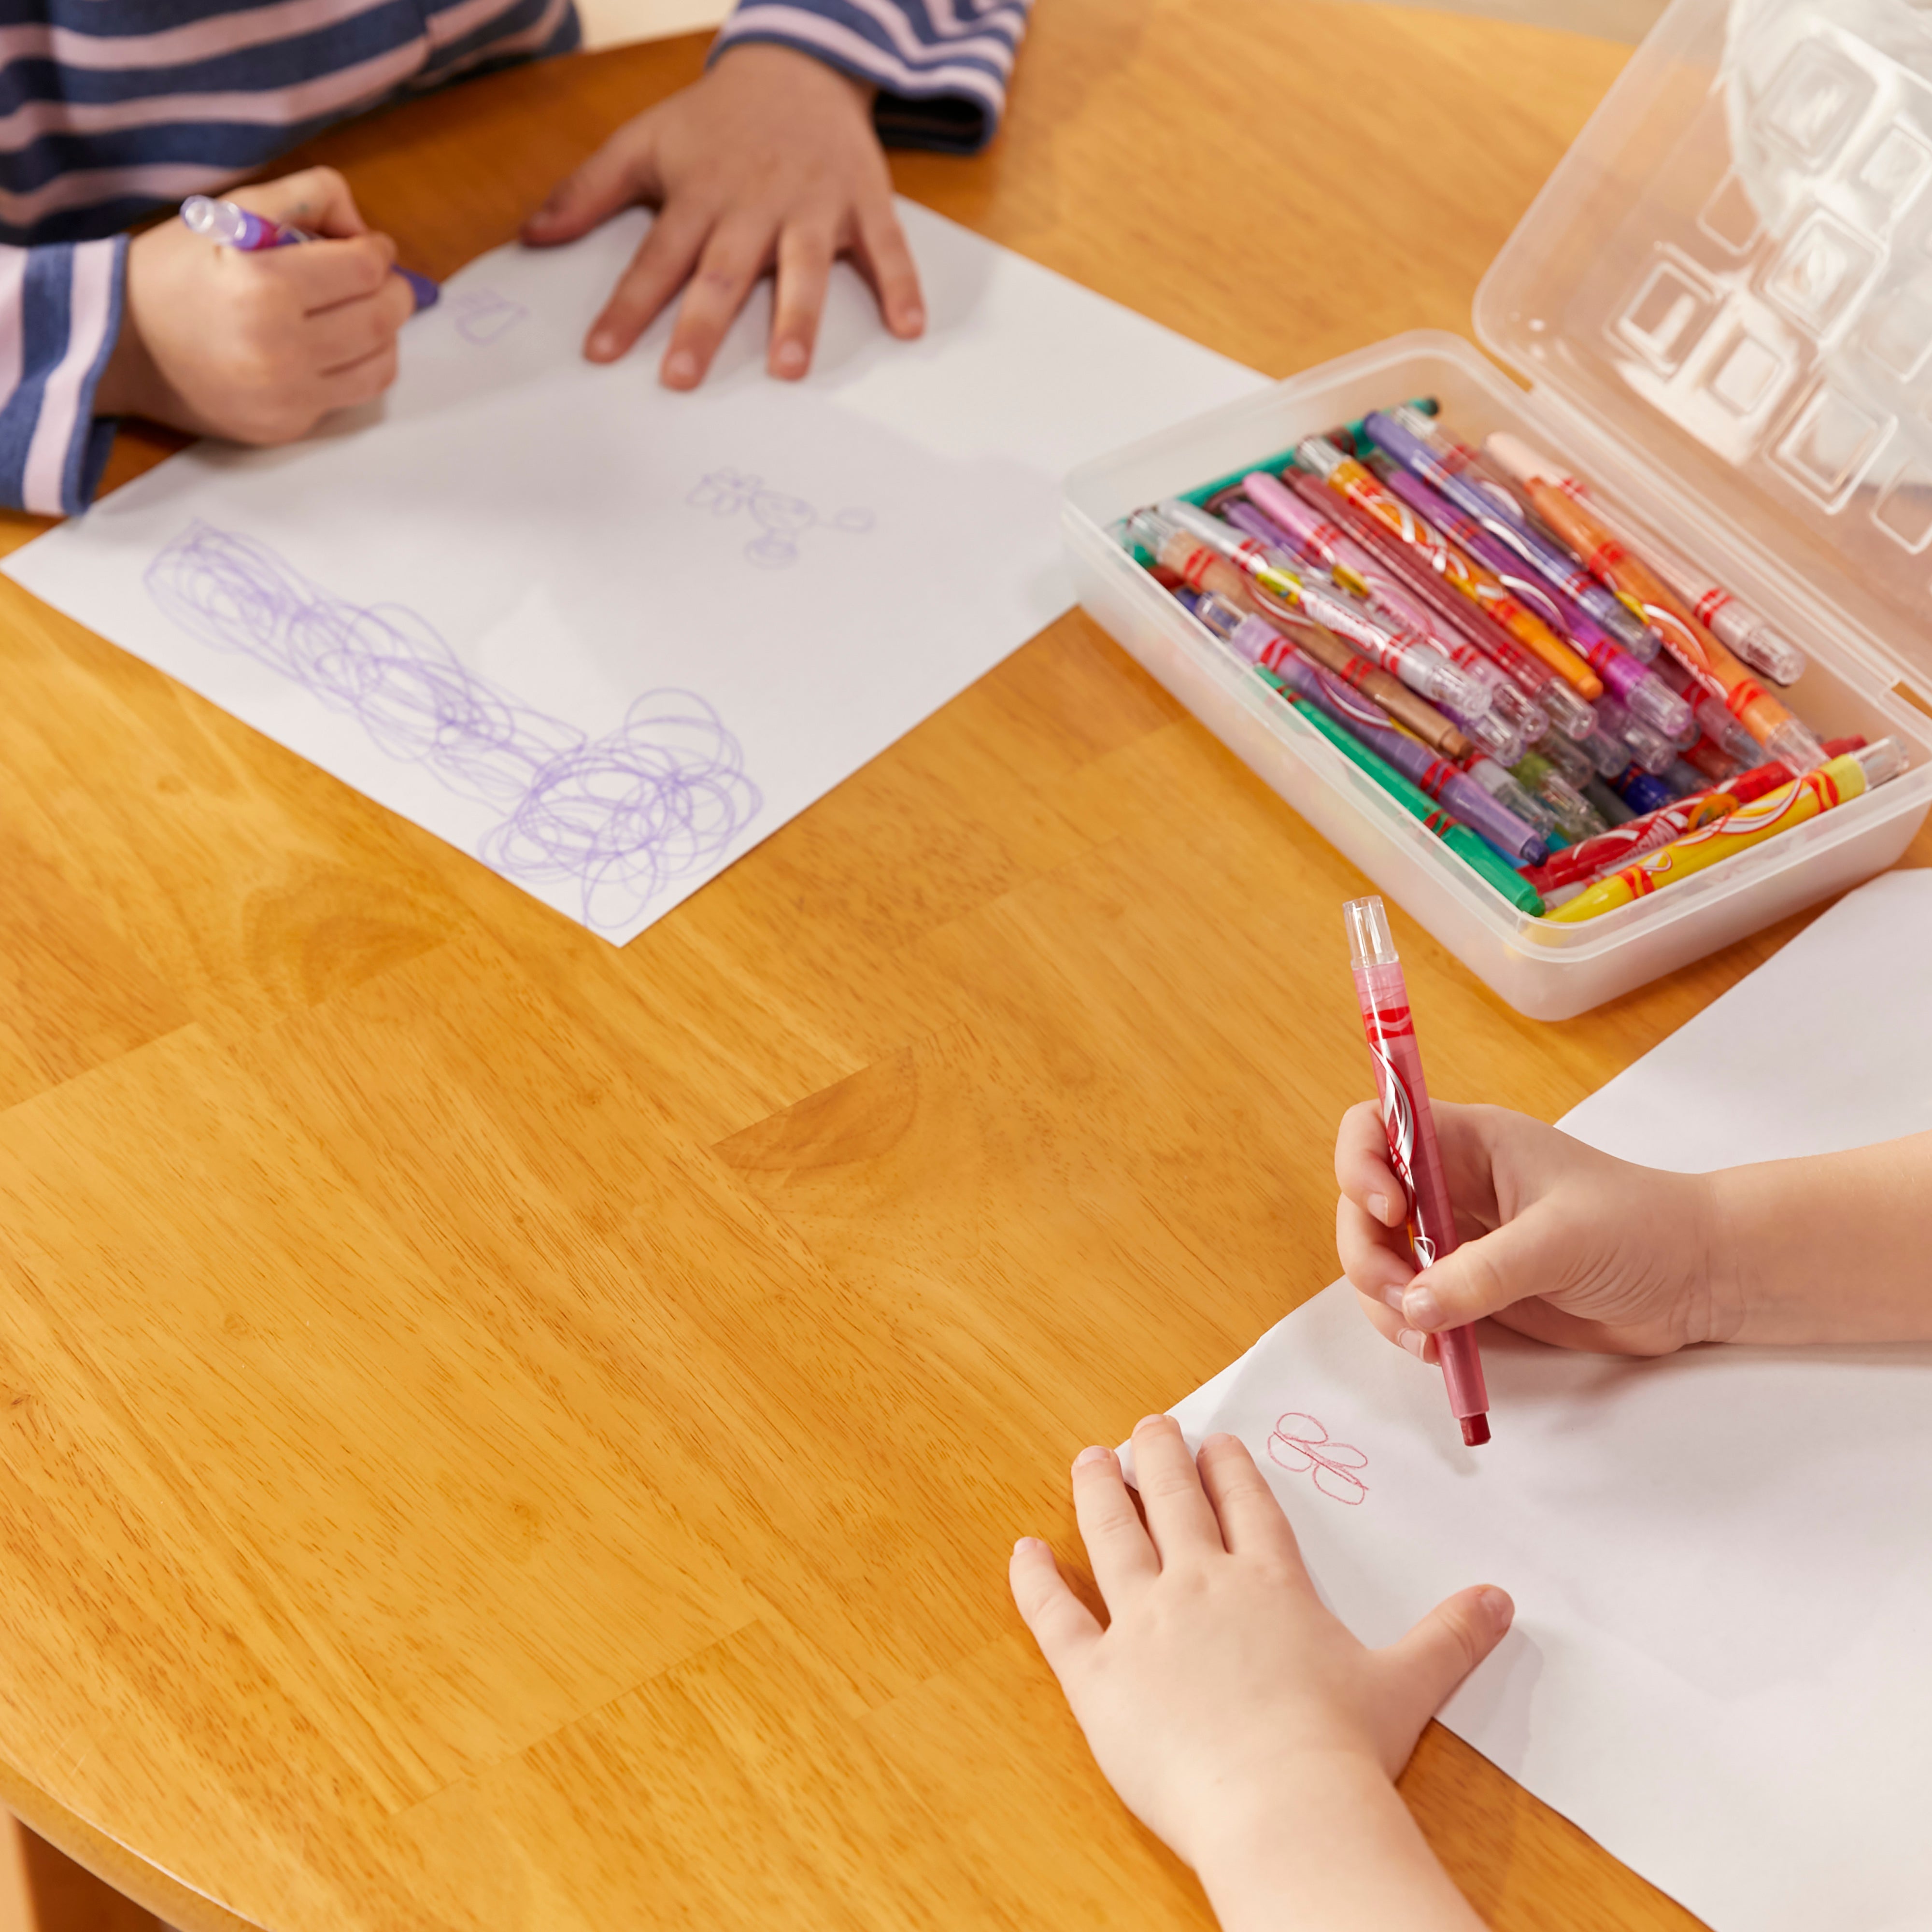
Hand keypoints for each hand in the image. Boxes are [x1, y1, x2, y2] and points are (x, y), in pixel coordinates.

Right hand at [97, 168, 413, 442]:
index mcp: (263, 288)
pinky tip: (342, 346)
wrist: (119, 344)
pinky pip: (352, 396)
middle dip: (394, 290)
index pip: (364, 269)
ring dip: (387, 332)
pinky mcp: (286, 426)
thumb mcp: (228, 212)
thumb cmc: (175, 271)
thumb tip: (364, 229)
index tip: (369, 246)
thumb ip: (305, 197)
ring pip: (380, 364)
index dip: (376, 251)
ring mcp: (286, 397)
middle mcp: (280, 349)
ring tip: (365, 311)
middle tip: (379, 278)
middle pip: (381, 318)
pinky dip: (361, 367)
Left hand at [523, 43, 923, 386]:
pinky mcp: (863, 202)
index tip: (601, 351)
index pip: (655, 257)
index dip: (627, 305)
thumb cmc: (717, 119)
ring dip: (797, 318)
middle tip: (684, 378)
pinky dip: (901, 287)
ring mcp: (813, 205)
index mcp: (700, 193)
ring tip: (787, 369)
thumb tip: (531, 236)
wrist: (799, 64)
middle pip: (724, 272)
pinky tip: (907, 329)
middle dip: (702, 326)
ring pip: (803, 266)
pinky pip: (886, 249)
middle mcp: (754, 203)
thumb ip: (589, 191)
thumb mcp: (646, 140)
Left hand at [1011, 1417, 1506, 1930]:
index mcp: (1270, 1584)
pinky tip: (1021, 1550)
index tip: (1217, 1441)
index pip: (1247, 1507)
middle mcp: (1201, 1585)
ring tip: (1089, 1457)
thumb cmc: (1343, 1750)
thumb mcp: (1407, 1684)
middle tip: (1146, 1425)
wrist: (1283, 1805)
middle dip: (1158, 1455)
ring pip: (1111, 1533)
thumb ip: (1450, 1636)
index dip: (1230, 1468)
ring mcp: (1143, 1624)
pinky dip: (1034, 1581)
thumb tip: (1503, 1600)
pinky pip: (1056, 1616)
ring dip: (1097, 1489)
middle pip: (1174, 1499)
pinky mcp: (1098, 1676)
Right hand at [1335, 1100, 1729, 1357]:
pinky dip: (1408, 1328)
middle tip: (1403, 1299)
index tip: (1391, 1212)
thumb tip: (1414, 1306)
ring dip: (1382, 1301)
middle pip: (1362, 1205)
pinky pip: (1409, 1303)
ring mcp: (1455, 1238)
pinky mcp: (1467, 1287)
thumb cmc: (1643, 1229)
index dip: (1363, 1163)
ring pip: (1377, 1259)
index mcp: (1470, 1143)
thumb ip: (1486, 1273)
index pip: (1378, 1126)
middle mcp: (1451, 1185)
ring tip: (1426, 1338)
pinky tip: (1438, 1347)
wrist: (1698, 1279)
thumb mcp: (1563, 1240)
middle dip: (1367, 1254)